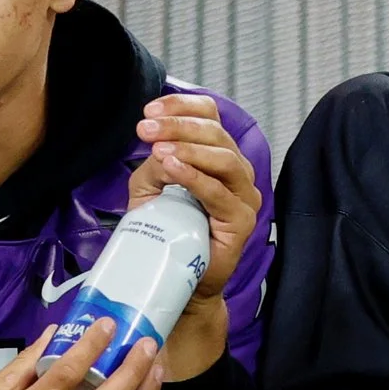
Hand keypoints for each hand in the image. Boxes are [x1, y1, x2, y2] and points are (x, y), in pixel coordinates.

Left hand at [132, 94, 260, 379]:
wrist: (181, 283)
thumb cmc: (168, 234)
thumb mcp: (151, 189)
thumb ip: (154, 165)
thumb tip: (156, 145)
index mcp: (218, 156)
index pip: (211, 116)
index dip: (183, 106)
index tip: (149, 110)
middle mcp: (237, 172)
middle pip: (216, 134)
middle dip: (178, 126)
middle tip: (144, 128)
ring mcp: (244, 196)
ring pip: (223, 159)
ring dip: (188, 148)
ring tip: (158, 148)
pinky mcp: (241, 221)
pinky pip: (219, 192)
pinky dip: (195, 176)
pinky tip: (173, 167)